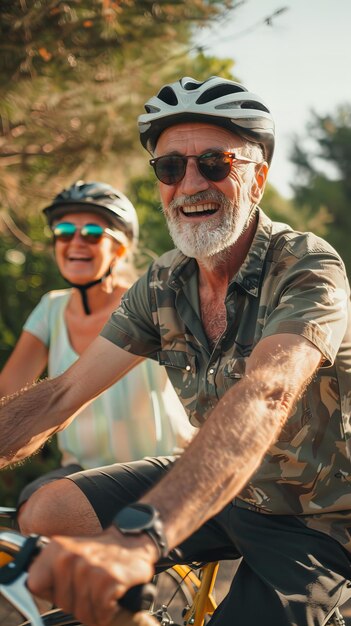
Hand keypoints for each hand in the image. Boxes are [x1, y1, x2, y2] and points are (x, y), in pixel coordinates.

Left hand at [27, 527, 156, 625]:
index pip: (35, 584)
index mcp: (57, 549)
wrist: (133, 541)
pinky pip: (101, 613)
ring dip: (95, 609)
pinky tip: (113, 595)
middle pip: (62, 604)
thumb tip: (29, 587)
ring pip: (83, 612)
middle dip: (77, 603)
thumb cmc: (101, 553)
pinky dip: (109, 611)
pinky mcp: (110, 579)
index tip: (64, 586)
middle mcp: (70, 557)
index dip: (51, 592)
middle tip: (91, 586)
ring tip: (103, 590)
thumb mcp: (69, 553)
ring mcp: (90, 568)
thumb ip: (49, 571)